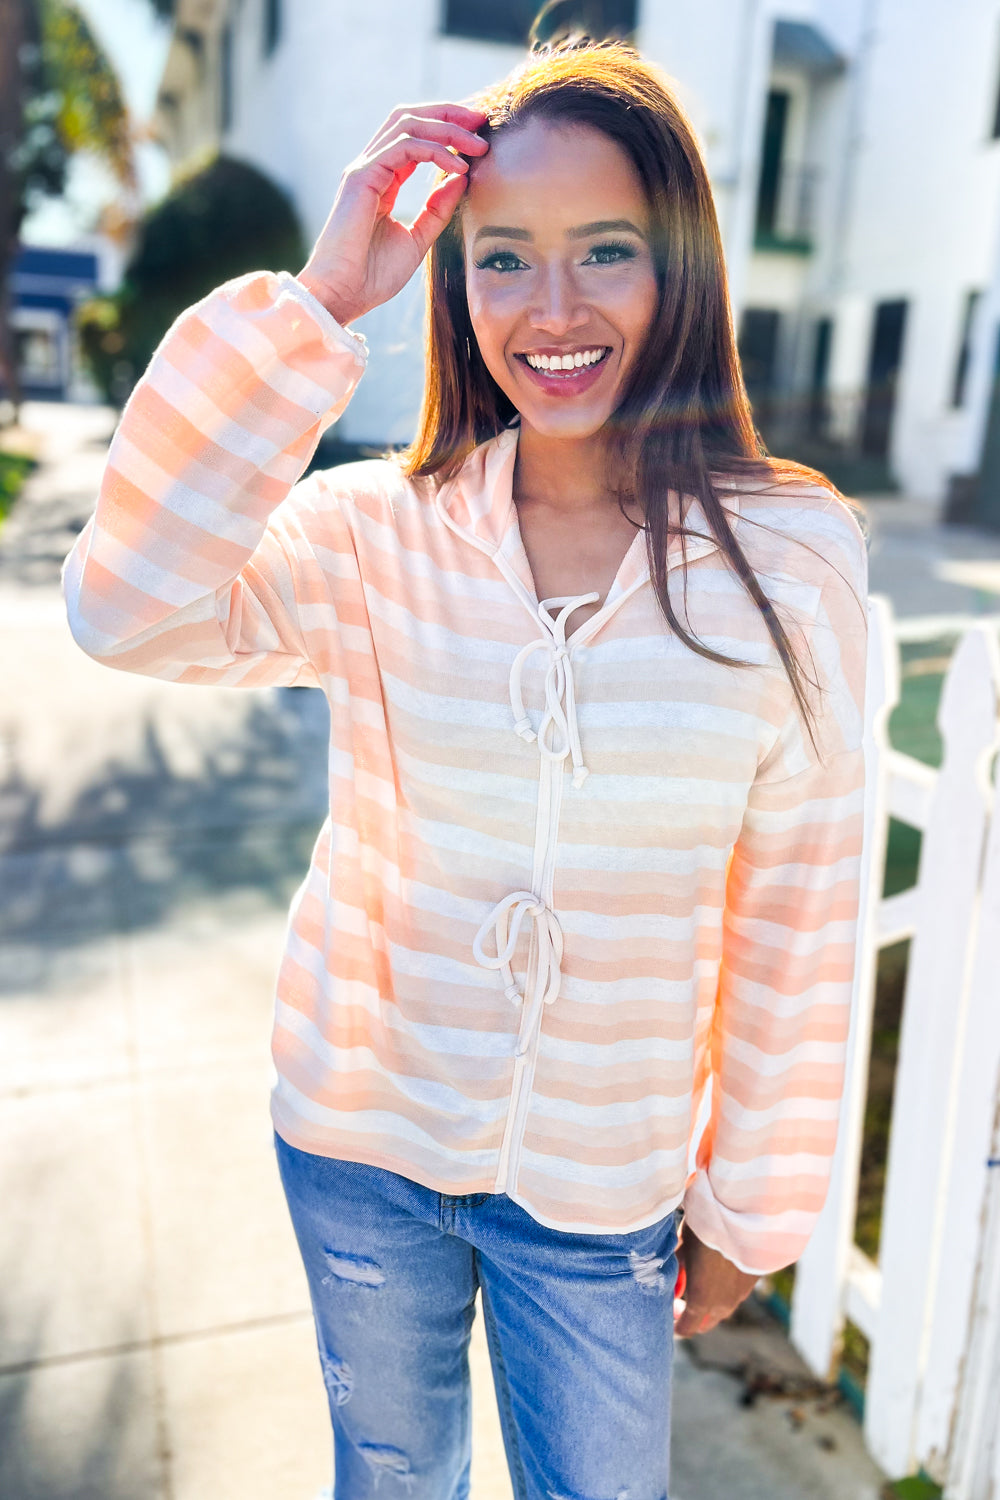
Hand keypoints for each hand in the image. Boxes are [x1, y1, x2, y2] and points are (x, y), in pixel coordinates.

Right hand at [297, 102, 489, 326]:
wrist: (342, 295)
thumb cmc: (372, 276)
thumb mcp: (417, 239)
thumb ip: (437, 209)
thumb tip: (462, 178)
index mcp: (382, 179)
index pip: (414, 137)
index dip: (447, 129)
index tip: (479, 137)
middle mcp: (370, 167)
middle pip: (409, 118)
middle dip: (448, 114)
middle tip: (482, 121)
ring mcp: (364, 169)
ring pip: (407, 124)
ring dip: (447, 128)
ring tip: (478, 145)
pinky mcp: (361, 177)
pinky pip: (404, 147)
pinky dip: (435, 151)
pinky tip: (458, 166)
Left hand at [672, 1219, 760, 1336]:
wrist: (744, 1216)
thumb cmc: (705, 1230)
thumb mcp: (682, 1247)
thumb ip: (676, 1272)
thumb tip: (674, 1288)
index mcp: (701, 1300)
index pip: (687, 1328)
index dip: (676, 1323)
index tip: (671, 1311)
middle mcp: (723, 1304)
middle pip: (707, 1322)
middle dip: (694, 1316)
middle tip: (683, 1298)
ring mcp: (741, 1293)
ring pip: (724, 1308)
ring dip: (711, 1301)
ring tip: (702, 1279)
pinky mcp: (754, 1280)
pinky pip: (737, 1293)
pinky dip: (727, 1288)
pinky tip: (721, 1268)